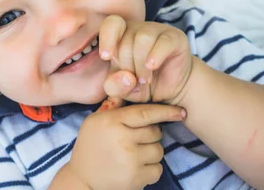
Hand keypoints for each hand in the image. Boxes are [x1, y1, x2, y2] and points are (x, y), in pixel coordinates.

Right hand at [67, 103, 185, 189]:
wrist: (82, 180)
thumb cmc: (90, 146)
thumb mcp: (94, 121)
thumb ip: (113, 106)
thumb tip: (126, 82)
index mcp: (112, 121)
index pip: (145, 113)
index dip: (165, 111)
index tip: (181, 112)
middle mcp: (122, 138)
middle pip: (155, 132)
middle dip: (151, 134)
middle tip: (136, 139)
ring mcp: (130, 159)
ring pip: (159, 150)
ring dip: (151, 152)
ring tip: (134, 154)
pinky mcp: (136, 178)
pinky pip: (158, 169)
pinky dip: (150, 169)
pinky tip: (135, 168)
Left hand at [99, 17, 192, 104]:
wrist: (173, 90)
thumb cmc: (143, 85)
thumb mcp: (123, 91)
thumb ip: (114, 86)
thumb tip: (126, 77)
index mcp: (119, 36)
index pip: (110, 24)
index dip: (106, 38)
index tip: (106, 57)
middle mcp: (136, 29)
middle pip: (125, 40)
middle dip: (127, 65)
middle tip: (136, 81)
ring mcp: (156, 30)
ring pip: (142, 39)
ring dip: (141, 64)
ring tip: (146, 80)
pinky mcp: (174, 37)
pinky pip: (163, 42)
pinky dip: (155, 56)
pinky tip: (153, 67)